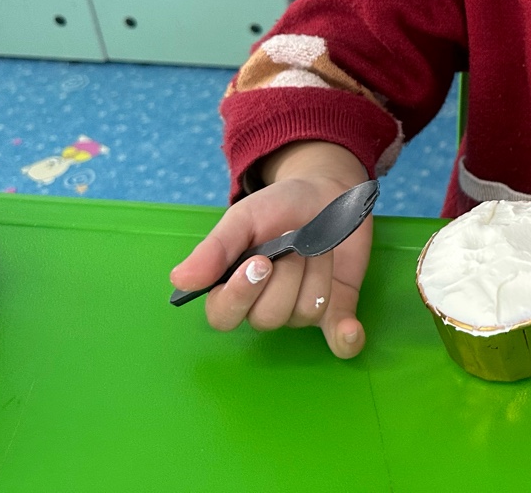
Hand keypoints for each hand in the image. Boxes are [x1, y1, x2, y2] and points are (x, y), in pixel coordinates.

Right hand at [169, 140, 372, 357]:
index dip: (240, 295)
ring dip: (315, 274)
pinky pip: (340, 339)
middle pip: (267, 317)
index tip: (260, 262)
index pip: (224, 315)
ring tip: (318, 246)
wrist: (326, 191)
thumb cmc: (278, 206)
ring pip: (303, 313)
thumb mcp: (244, 217)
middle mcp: (266, 304)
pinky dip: (345, 339)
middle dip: (286, 276)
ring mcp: (302, 309)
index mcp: (235, 286)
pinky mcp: (338, 307)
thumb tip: (180, 280)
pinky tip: (350, 332)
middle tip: (295, 242)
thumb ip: (216, 248)